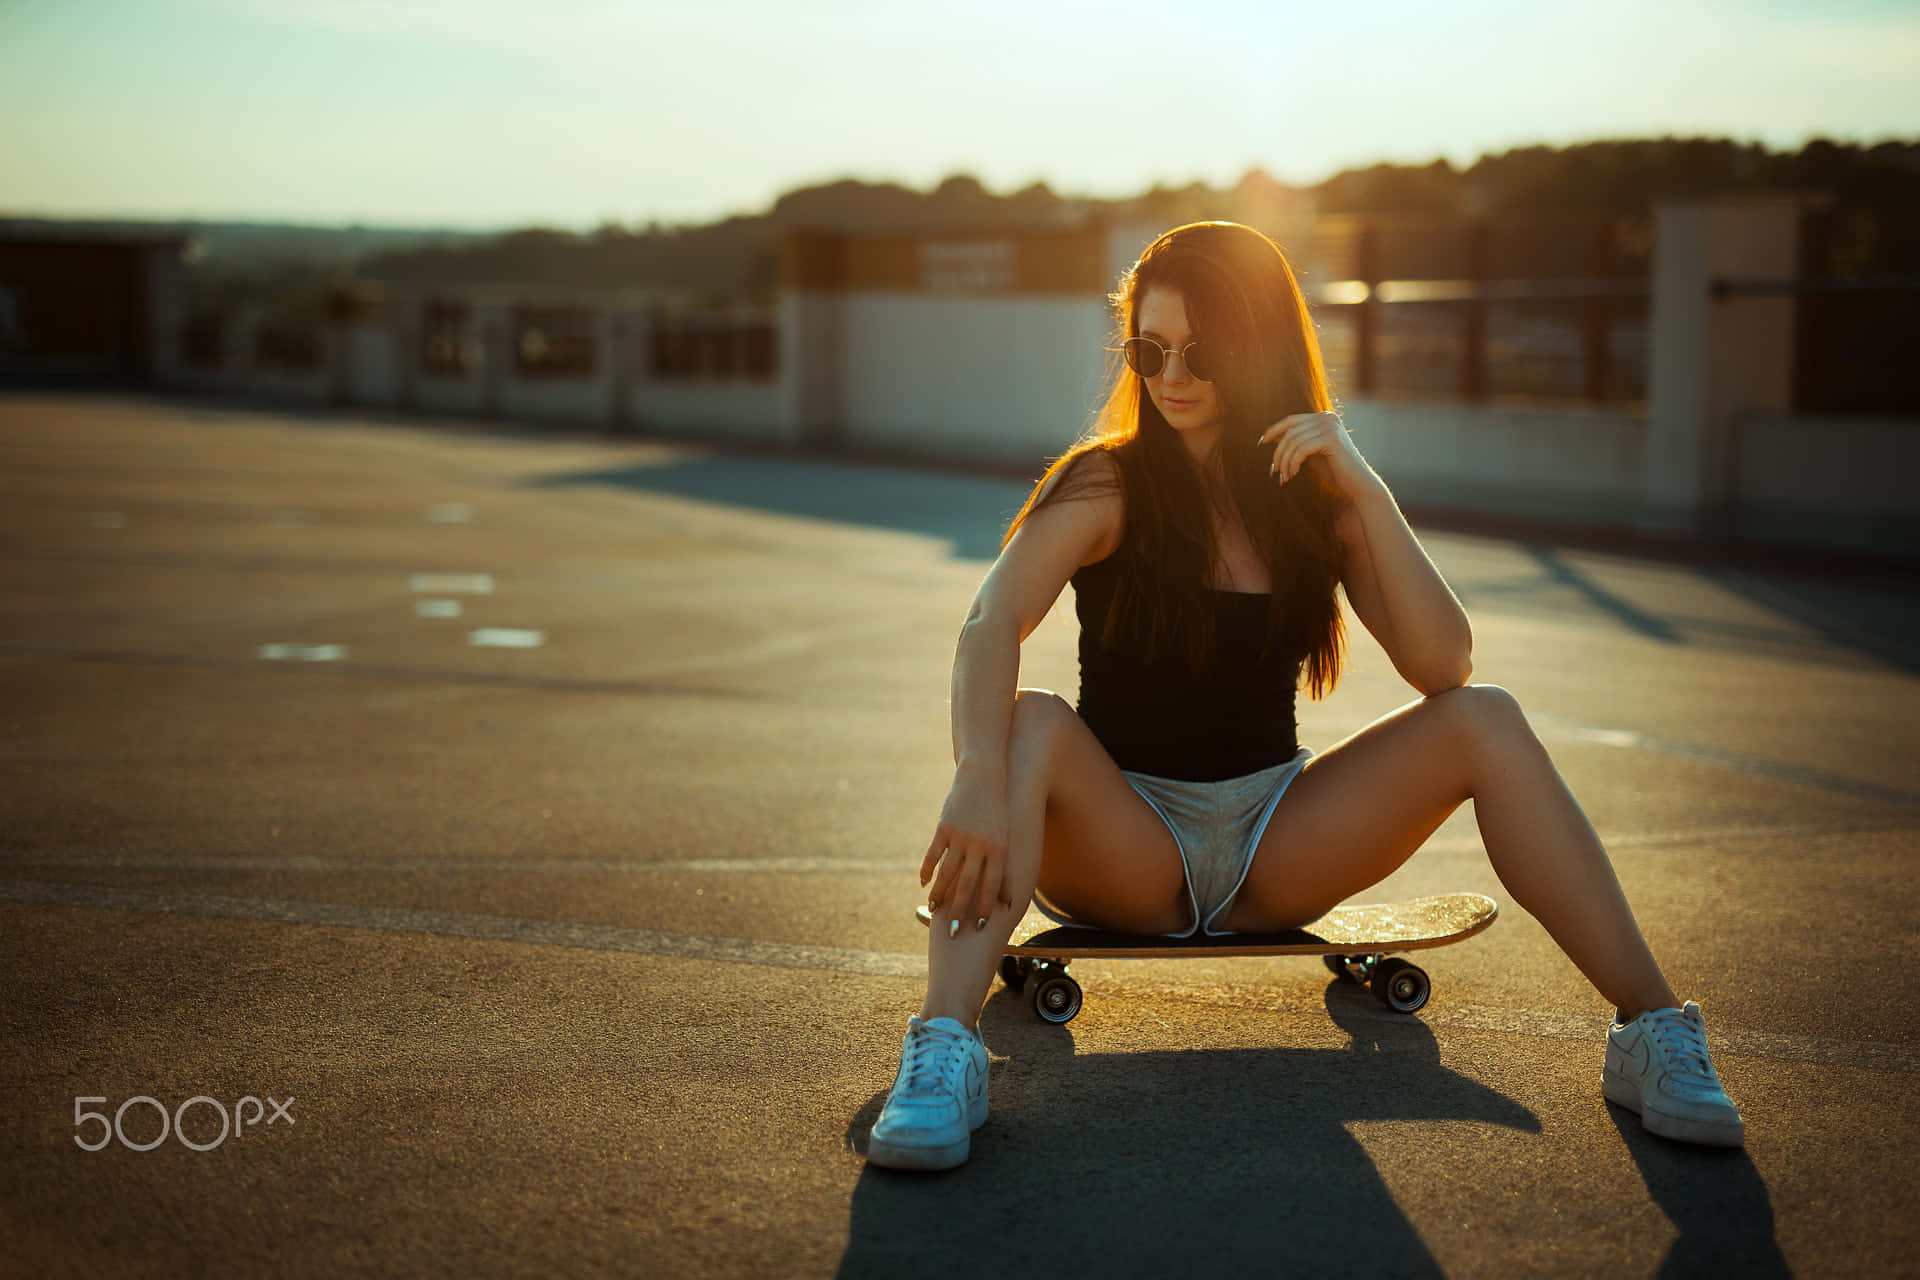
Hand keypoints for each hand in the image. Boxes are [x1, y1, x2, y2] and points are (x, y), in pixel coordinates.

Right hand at [920, 765, 1013, 935]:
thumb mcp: (1005, 838)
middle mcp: (981, 844)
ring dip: (940, 893)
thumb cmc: (998, 813)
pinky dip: (927, 870)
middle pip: (969, 883)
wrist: (984, 777)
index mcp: (999, 848)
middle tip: (954, 932)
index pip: (993, 884)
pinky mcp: (945, 827)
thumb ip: (1002, 868)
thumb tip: (1006, 901)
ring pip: (948, 871)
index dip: (987, 907)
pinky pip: (934, 854)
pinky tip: (923, 884)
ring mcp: (961, 835)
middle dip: (961, 909)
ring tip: (934, 910)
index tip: (982, 927)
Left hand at [1257, 411, 1375, 499]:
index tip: (1261, 442)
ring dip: (1285, 461)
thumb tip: (1272, 436)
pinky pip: (1302, 449)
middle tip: (1274, 470)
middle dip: (1279, 452)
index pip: (1291, 420)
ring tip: (1285, 477)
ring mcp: (1331, 426)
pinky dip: (1293, 463)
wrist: (1358, 485)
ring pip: (1294, 441)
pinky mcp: (1332, 438)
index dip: (1274, 430)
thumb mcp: (1310, 454)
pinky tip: (1294, 474)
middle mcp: (1328, 418)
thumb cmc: (1334, 471)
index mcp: (1324, 418)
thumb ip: (1296, 443)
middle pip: (1290, 431)